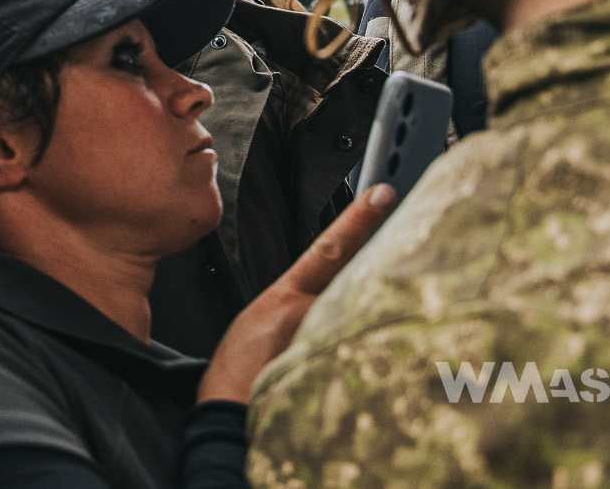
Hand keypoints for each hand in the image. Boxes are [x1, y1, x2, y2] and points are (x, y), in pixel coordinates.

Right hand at [196, 182, 395, 403]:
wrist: (225, 415)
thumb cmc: (237, 375)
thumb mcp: (260, 324)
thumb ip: (299, 308)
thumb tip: (335, 303)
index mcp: (285, 295)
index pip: (329, 247)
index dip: (358, 218)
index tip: (383, 193)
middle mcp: (305, 311)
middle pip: (356, 287)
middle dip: (374, 288)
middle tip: (382, 283)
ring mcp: (316, 338)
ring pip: (358, 322)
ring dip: (361, 333)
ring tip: (317, 354)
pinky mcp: (325, 365)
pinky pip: (358, 353)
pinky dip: (359, 359)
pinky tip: (342, 375)